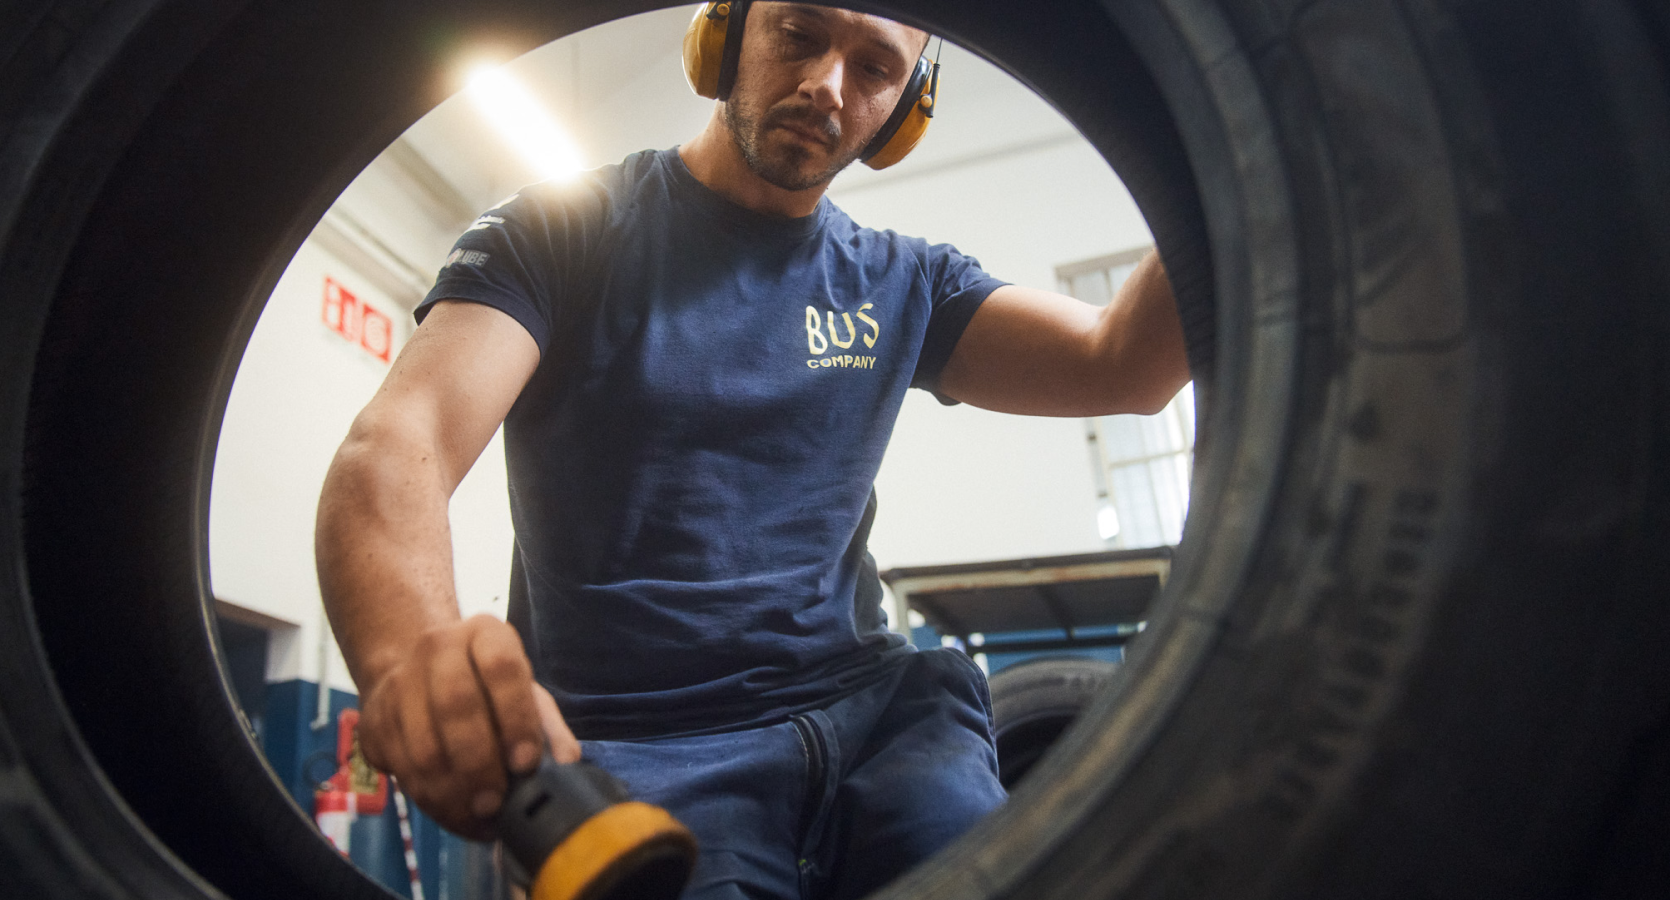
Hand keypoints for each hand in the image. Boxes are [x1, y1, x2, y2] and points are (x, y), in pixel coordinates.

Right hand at [356, 614, 579, 838]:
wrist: (418, 674)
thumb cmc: (486, 689)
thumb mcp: (524, 696)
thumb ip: (548, 727)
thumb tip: (566, 763)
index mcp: (486, 633)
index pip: (501, 666)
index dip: (516, 718)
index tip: (526, 763)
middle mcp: (438, 646)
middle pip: (455, 704)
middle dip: (479, 763)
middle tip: (496, 802)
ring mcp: (399, 680)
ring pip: (422, 745)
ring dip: (452, 791)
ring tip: (476, 815)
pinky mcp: (373, 718)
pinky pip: (399, 768)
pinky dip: (428, 799)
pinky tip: (451, 811)